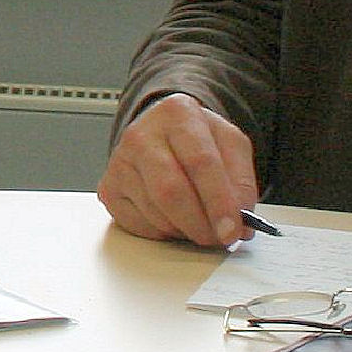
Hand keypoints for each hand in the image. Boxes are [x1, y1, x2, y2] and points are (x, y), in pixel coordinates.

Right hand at [98, 93, 260, 245]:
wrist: (163, 133)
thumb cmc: (197, 140)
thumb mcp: (230, 146)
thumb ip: (241, 181)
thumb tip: (239, 222)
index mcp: (177, 114)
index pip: (200, 162)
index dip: (218, 201)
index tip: (232, 229)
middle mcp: (141, 134)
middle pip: (170, 191)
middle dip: (200, 223)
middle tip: (219, 237)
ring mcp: (119, 162)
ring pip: (155, 213)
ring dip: (185, 229)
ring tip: (199, 221)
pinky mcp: (109, 189)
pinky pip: (139, 225)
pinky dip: (164, 232)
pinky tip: (174, 218)